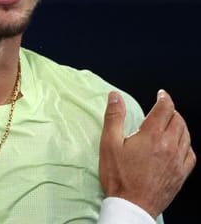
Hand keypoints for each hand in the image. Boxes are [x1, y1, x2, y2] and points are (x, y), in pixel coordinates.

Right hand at [99, 90, 195, 217]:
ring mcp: (178, 161)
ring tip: (170, 124)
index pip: (165, 109)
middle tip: (162, 109)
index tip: (161, 94)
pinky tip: (178, 145)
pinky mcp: (181, 174)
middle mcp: (169, 146)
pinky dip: (185, 144)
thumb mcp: (109, 144)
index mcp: (152, 135)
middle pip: (178, 120)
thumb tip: (115, 96)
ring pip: (186, 135)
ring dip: (179, 125)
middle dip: (171, 111)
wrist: (131, 205)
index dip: (164, 98)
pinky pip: (190, 153)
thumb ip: (114, 117)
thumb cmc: (118, 176)